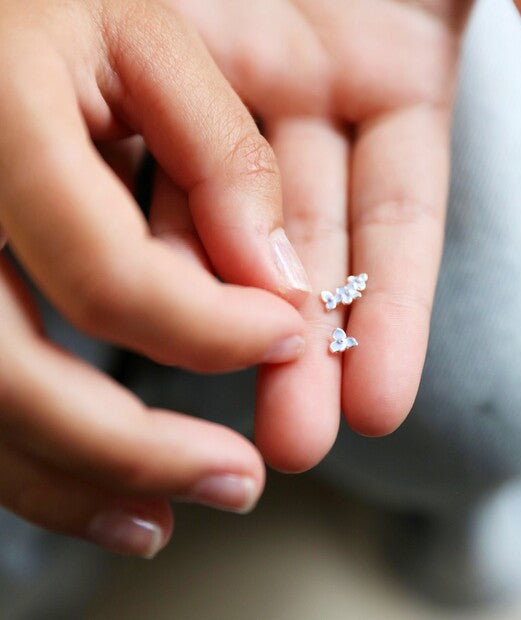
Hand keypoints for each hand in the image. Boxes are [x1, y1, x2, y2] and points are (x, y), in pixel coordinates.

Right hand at [0, 0, 310, 556]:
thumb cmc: (60, 4)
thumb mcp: (145, 35)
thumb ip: (217, 151)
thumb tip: (272, 279)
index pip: (109, 276)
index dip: (210, 326)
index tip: (289, 336)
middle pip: (17, 374)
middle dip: (133, 447)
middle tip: (237, 483)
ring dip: (77, 486)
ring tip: (165, 520)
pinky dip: (36, 467)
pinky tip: (106, 499)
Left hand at [168, 0, 472, 469]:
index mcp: (396, 74)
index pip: (395, 222)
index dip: (392, 315)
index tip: (377, 406)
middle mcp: (311, 97)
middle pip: (308, 245)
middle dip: (304, 348)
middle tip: (294, 439)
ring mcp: (234, 86)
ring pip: (226, 216)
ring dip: (224, 308)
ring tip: (215, 384)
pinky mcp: (166, 55)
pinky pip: (156, 154)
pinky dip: (160, 226)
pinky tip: (154, 298)